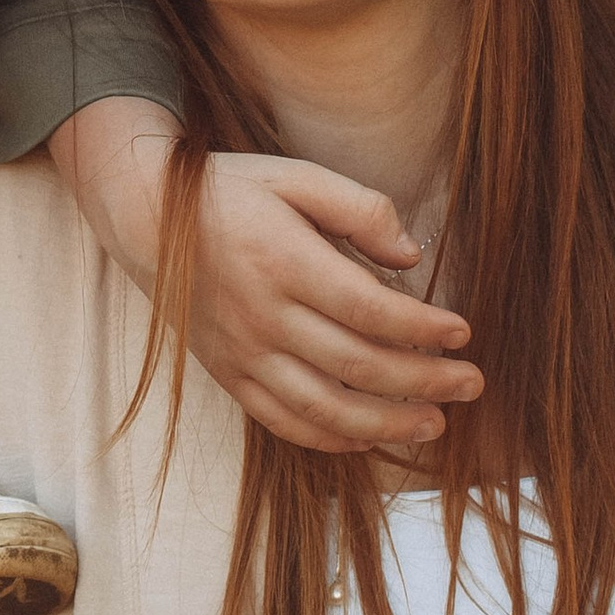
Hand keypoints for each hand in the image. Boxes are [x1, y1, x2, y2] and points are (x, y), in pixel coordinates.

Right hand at [52, 103, 478, 454]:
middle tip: (471, 384)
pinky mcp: (228, 373)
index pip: (369, 309)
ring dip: (386, 422)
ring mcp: (242, 351)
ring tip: (435, 424)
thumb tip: (412, 255)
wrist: (142, 216)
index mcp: (284, 262)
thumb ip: (359, 208)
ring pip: (324, 407)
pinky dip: (329, 438)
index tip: (463, 332)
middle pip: (357, 365)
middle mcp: (262, 315)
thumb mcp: (295, 176)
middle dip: (424, 380)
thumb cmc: (229, 190)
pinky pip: (282, 420)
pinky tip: (368, 437)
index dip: (423, 328)